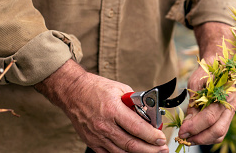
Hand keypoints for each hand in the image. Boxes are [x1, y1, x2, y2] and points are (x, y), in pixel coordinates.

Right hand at [35, 60, 168, 152]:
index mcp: (113, 110)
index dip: (151, 135)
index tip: (162, 138)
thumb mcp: (121, 89)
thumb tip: (149, 114)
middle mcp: (104, 125)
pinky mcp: (92, 142)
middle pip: (131, 144)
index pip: (136, 127)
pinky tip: (133, 152)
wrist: (73, 92)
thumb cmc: (97, 89)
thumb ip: (135, 103)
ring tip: (152, 152)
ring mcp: (97, 136)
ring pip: (122, 152)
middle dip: (150, 149)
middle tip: (162, 149)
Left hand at [177, 65, 235, 144]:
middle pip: (217, 130)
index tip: (181, 131)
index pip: (209, 117)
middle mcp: (230, 105)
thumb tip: (188, 123)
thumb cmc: (206, 73)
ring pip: (219, 135)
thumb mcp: (195, 83)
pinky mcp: (226, 117)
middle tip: (184, 137)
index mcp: (224, 95)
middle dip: (198, 137)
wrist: (218, 66)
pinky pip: (219, 133)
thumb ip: (193, 103)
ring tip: (189, 138)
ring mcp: (230, 112)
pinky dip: (207, 137)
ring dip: (203, 140)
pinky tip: (196, 134)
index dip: (194, 127)